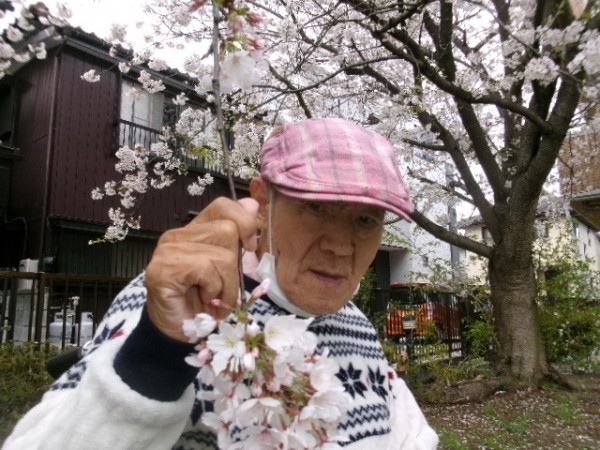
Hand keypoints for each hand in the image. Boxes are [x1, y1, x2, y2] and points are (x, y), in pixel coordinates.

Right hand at [145, 197, 258, 341]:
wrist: (179, 334)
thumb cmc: (205, 303)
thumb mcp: (230, 268)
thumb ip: (239, 236)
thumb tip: (252, 203)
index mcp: (195, 230)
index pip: (223, 206)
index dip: (244, 222)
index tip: (250, 248)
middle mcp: (178, 235)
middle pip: (228, 231)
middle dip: (235, 267)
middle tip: (222, 288)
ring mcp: (167, 250)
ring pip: (222, 254)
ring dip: (226, 284)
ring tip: (213, 297)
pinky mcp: (163, 268)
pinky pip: (207, 270)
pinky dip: (214, 290)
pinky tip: (203, 299)